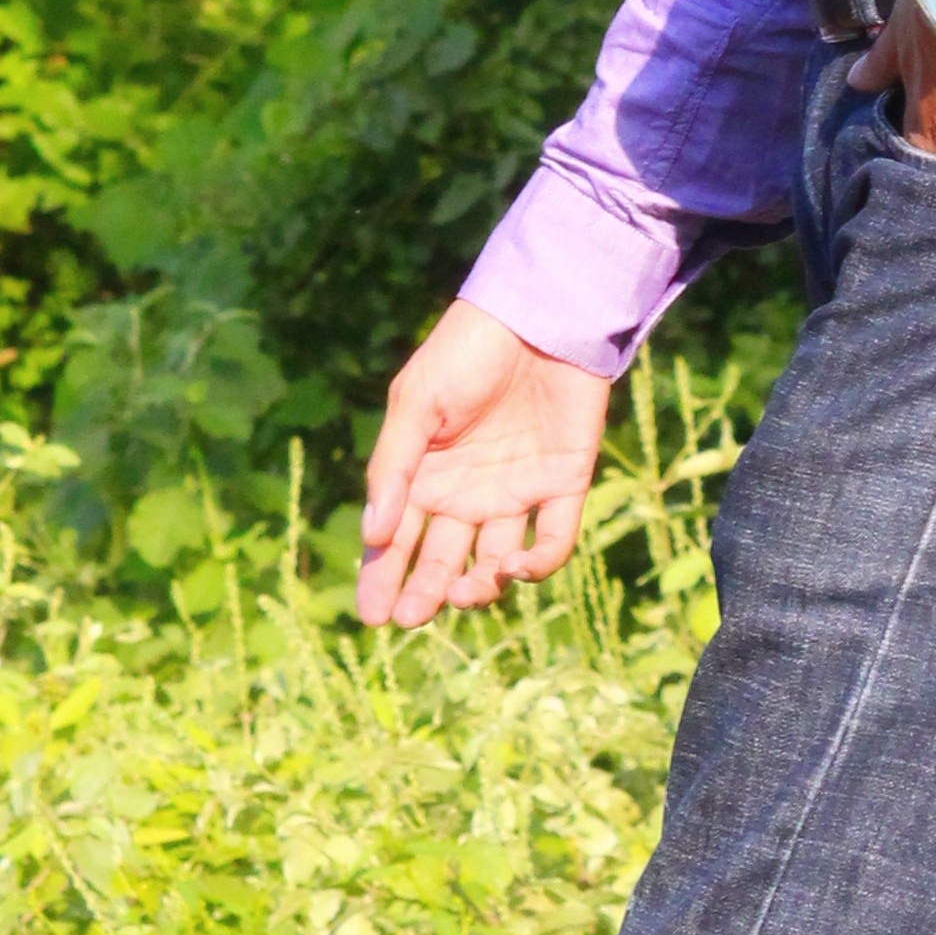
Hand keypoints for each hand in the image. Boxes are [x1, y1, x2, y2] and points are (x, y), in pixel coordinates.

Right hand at [357, 301, 616, 627]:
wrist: (539, 316)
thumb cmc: (466, 353)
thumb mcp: (416, 405)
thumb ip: (393, 469)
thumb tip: (374, 535)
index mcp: (424, 476)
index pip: (397, 541)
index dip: (382, 579)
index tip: (371, 616)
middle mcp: (467, 494)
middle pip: (441, 561)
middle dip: (424, 594)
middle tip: (412, 618)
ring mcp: (516, 493)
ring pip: (494, 564)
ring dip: (478, 588)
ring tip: (463, 593)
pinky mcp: (564, 486)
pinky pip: (552, 542)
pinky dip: (536, 566)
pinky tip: (514, 569)